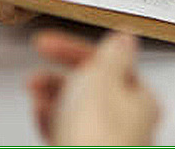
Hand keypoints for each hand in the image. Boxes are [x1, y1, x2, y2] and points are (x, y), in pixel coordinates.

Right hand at [28, 31, 159, 145]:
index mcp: (139, 98)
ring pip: (77, 108)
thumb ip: (114, 54)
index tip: (46, 43)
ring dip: (53, 96)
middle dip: (60, 74)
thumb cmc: (96, 138)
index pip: (107, 61)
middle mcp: (128, 121)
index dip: (73, 49)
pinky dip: (52, 120)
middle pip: (91, 85)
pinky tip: (40, 115)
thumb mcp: (103, 78)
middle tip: (37, 72)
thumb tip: (126, 36)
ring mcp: (107, 141)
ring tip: (34, 92)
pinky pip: (68, 131)